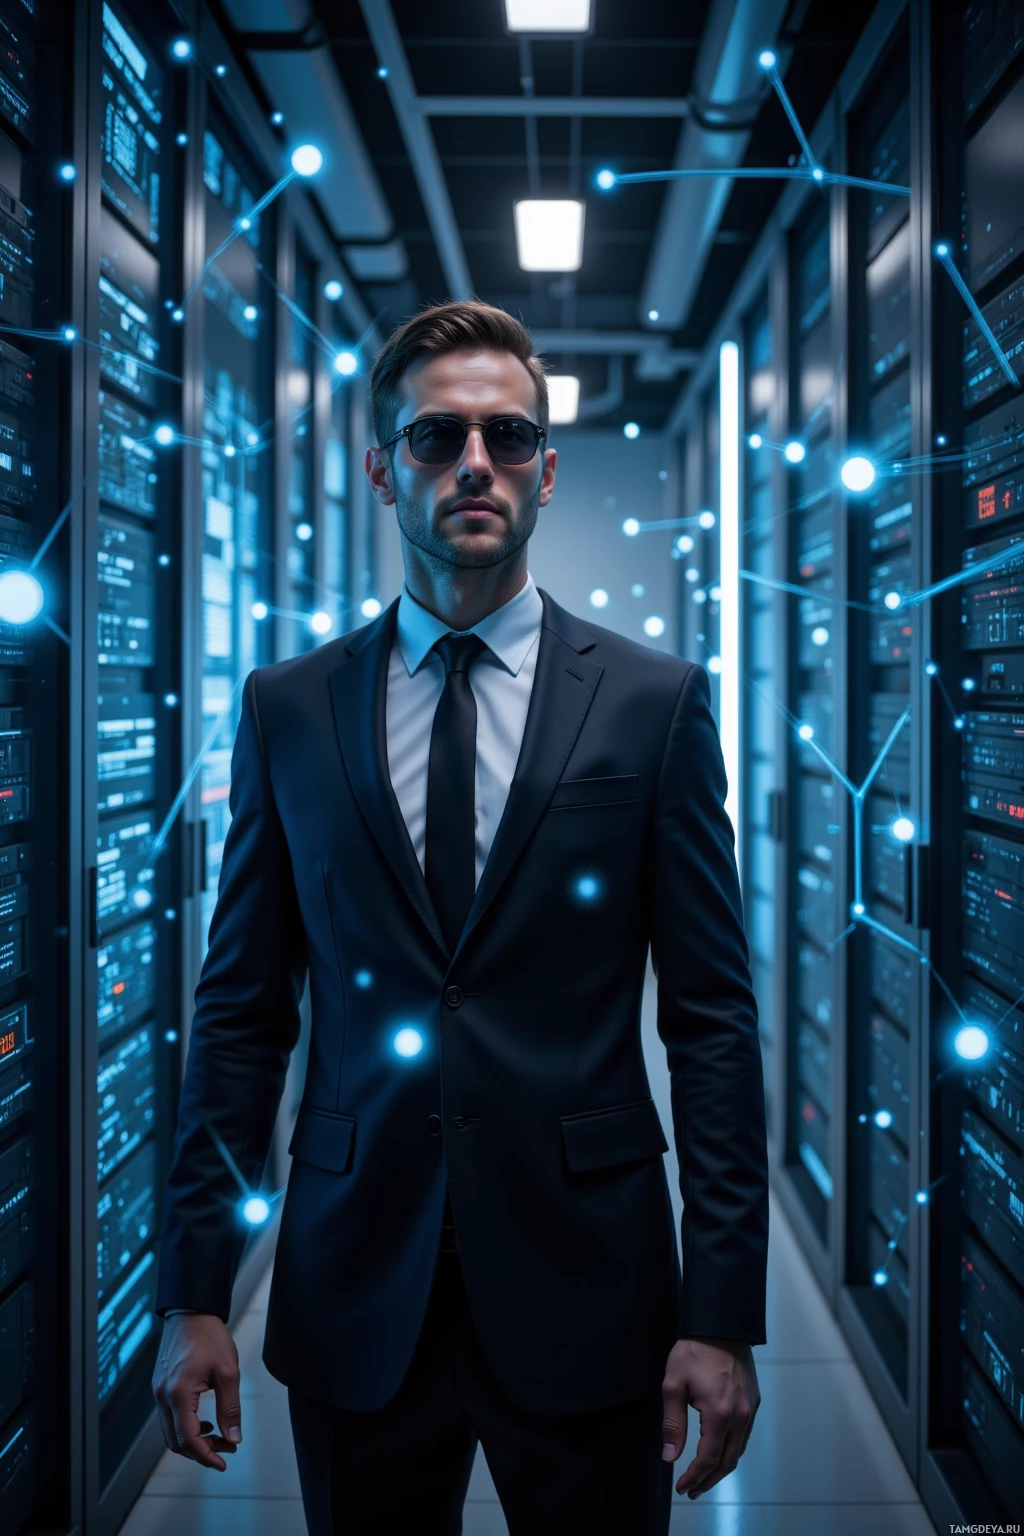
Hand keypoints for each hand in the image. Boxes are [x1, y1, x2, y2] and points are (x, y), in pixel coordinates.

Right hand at [152, 1313, 242, 1470]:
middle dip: (202, 1451)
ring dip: (194, 1441)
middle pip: (176, 1442)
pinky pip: (169, 1418)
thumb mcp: (228, 1372)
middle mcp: (163, 1396)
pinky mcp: (160, 1387)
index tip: (223, 1462)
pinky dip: (186, 1427)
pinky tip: (206, 1422)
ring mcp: (158, 1392)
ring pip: (170, 1432)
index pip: (188, 1439)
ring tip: (219, 1436)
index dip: (206, 1456)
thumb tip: (234, 1437)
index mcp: (178, 1394)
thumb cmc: (209, 1336)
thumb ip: (230, 1408)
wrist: (191, 1310)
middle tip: (227, 1448)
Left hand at [660, 1336, 759, 1498]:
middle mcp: (740, 1417)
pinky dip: (731, 1452)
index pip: (707, 1459)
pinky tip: (719, 1453)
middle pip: (726, 1463)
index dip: (693, 1477)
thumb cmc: (694, 1350)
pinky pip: (744, 1437)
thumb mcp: (673, 1385)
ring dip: (720, 1470)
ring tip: (703, 1478)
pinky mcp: (754, 1402)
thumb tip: (670, 1456)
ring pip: (738, 1453)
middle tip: (691, 1490)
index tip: (681, 1487)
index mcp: (720, 1414)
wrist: (721, 1324)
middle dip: (707, 1481)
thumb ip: (673, 1424)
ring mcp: (750, 1410)